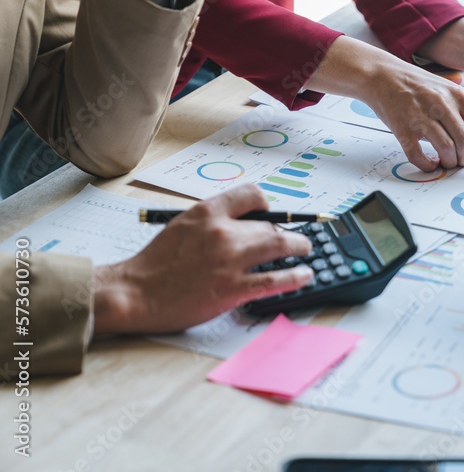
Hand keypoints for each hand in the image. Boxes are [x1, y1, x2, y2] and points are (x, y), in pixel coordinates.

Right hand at [92, 185, 312, 334]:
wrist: (134, 293)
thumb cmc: (154, 263)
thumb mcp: (181, 226)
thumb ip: (212, 221)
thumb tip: (242, 224)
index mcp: (207, 212)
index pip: (252, 195)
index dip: (267, 205)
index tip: (271, 214)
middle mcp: (222, 231)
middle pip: (270, 225)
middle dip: (285, 233)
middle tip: (295, 239)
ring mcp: (229, 260)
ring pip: (280, 245)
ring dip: (299, 247)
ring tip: (306, 250)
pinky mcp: (232, 288)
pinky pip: (275, 280)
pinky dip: (295, 276)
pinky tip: (304, 274)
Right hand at [312, 37, 463, 172]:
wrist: (384, 75)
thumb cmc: (421, 85)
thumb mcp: (455, 91)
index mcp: (459, 96)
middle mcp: (442, 104)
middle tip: (460, 160)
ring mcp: (421, 116)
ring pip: (445, 149)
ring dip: (448, 162)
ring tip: (446, 162)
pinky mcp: (403, 127)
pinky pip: (418, 155)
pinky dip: (427, 165)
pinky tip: (429, 163)